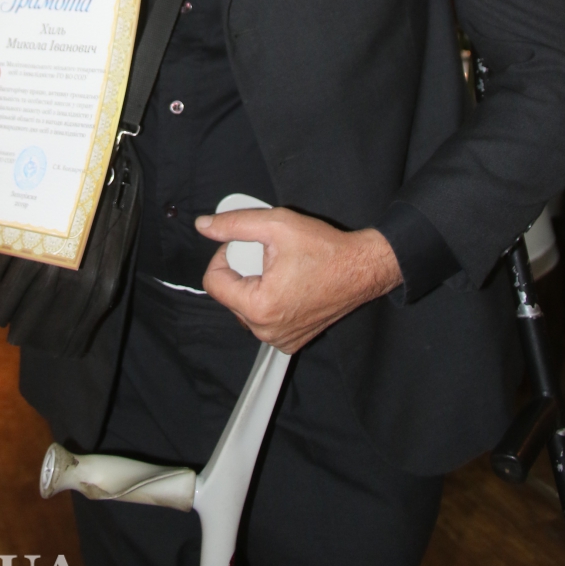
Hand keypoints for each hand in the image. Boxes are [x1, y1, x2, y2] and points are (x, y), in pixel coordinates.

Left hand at [195, 207, 402, 353]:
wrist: (362, 269)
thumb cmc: (323, 248)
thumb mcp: (275, 225)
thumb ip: (234, 225)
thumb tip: (202, 226)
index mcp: (258, 307)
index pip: (213, 282)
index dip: (223, 256)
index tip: (245, 244)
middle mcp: (266, 331)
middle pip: (229, 296)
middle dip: (241, 271)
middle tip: (268, 254)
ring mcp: (280, 340)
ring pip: (245, 308)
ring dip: (254, 285)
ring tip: (280, 269)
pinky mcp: (291, 341)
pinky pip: (264, 319)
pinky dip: (269, 300)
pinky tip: (289, 285)